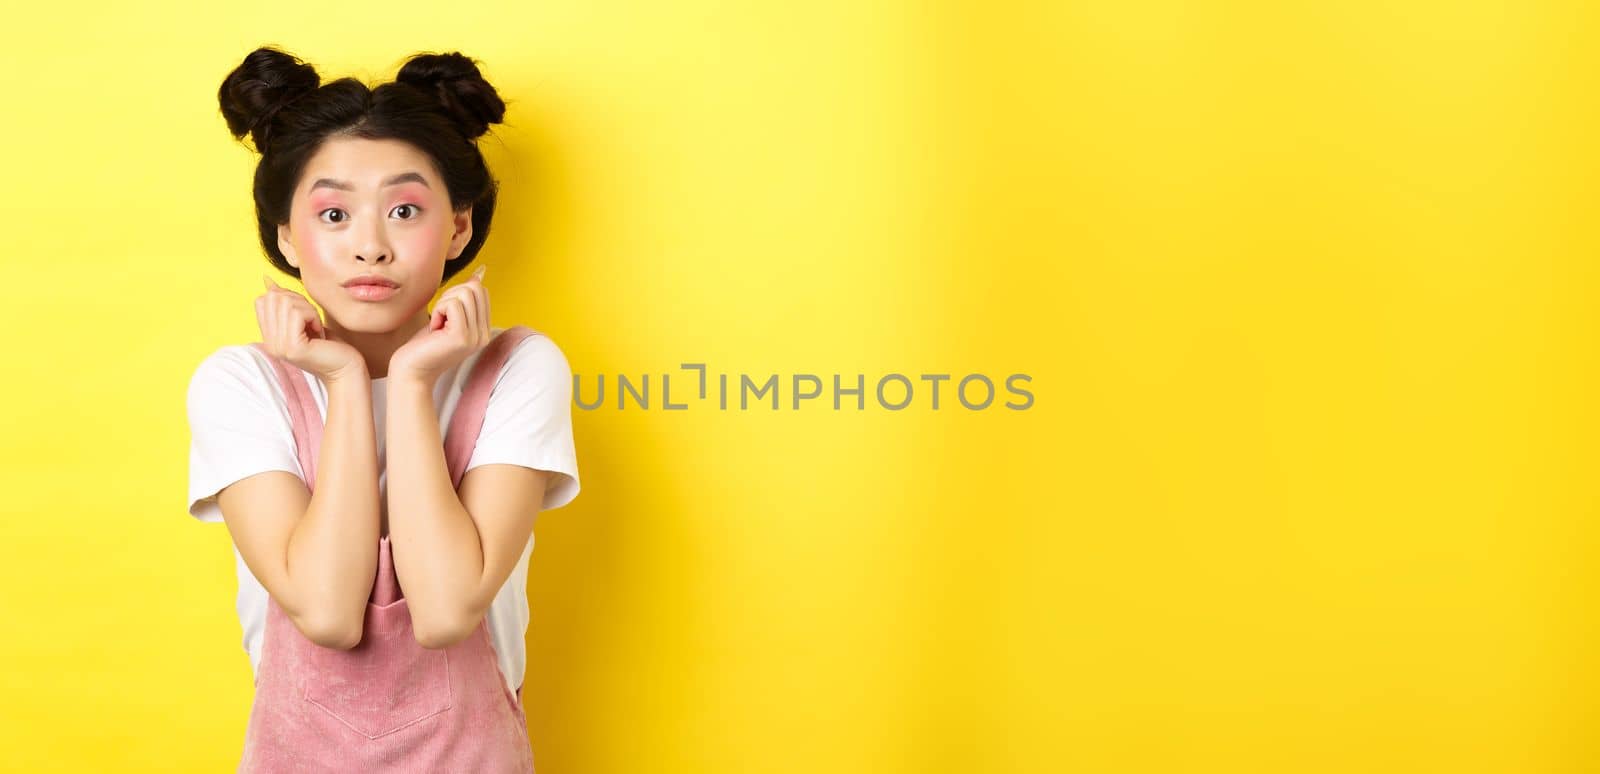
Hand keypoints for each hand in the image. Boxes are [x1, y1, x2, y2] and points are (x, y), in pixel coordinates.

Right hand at [256, 274, 366, 383]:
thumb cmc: (329, 344)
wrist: (345, 369)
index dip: (287, 297)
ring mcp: (279, 346)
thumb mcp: (304, 320)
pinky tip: (319, 332)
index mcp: (269, 337)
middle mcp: (270, 343)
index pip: (262, 300)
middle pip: (273, 298)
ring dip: (308, 309)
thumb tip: (267, 280)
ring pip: (286, 303)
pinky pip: (298, 313)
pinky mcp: (293, 347)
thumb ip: (285, 303)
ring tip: (316, 326)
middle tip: (312, 320)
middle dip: (298, 301)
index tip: (305, 314)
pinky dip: (313, 316)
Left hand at [389, 265, 490, 384]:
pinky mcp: (462, 337)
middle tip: (439, 318)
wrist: (411, 372)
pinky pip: (452, 304)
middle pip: (475, 288)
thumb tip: (480, 273)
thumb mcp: (447, 318)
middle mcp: (484, 335)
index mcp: (483, 330)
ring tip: (437, 324)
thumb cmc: (424, 345)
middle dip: (451, 295)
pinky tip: (434, 328)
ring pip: (465, 293)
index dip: (457, 294)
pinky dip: (438, 310)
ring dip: (443, 303)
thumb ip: (464, 299)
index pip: (481, 291)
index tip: (444, 315)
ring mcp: (475, 337)